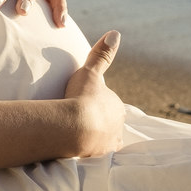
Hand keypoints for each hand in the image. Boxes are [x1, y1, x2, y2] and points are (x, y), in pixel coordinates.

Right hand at [63, 31, 125, 156]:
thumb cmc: (82, 97)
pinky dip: (92, 152)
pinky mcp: (98, 157)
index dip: (98, 105)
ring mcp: (109, 143)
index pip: (110, 106)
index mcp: (117, 107)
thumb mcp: (90, 72)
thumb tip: (115, 33)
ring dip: (97, 138)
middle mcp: (118, 126)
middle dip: (99, 122)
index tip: (86, 104)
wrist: (73, 126)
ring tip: (81, 137)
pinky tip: (83, 152)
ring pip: (105, 140)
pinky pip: (98, 155)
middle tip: (81, 120)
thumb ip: (102, 54)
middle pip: (109, 124)